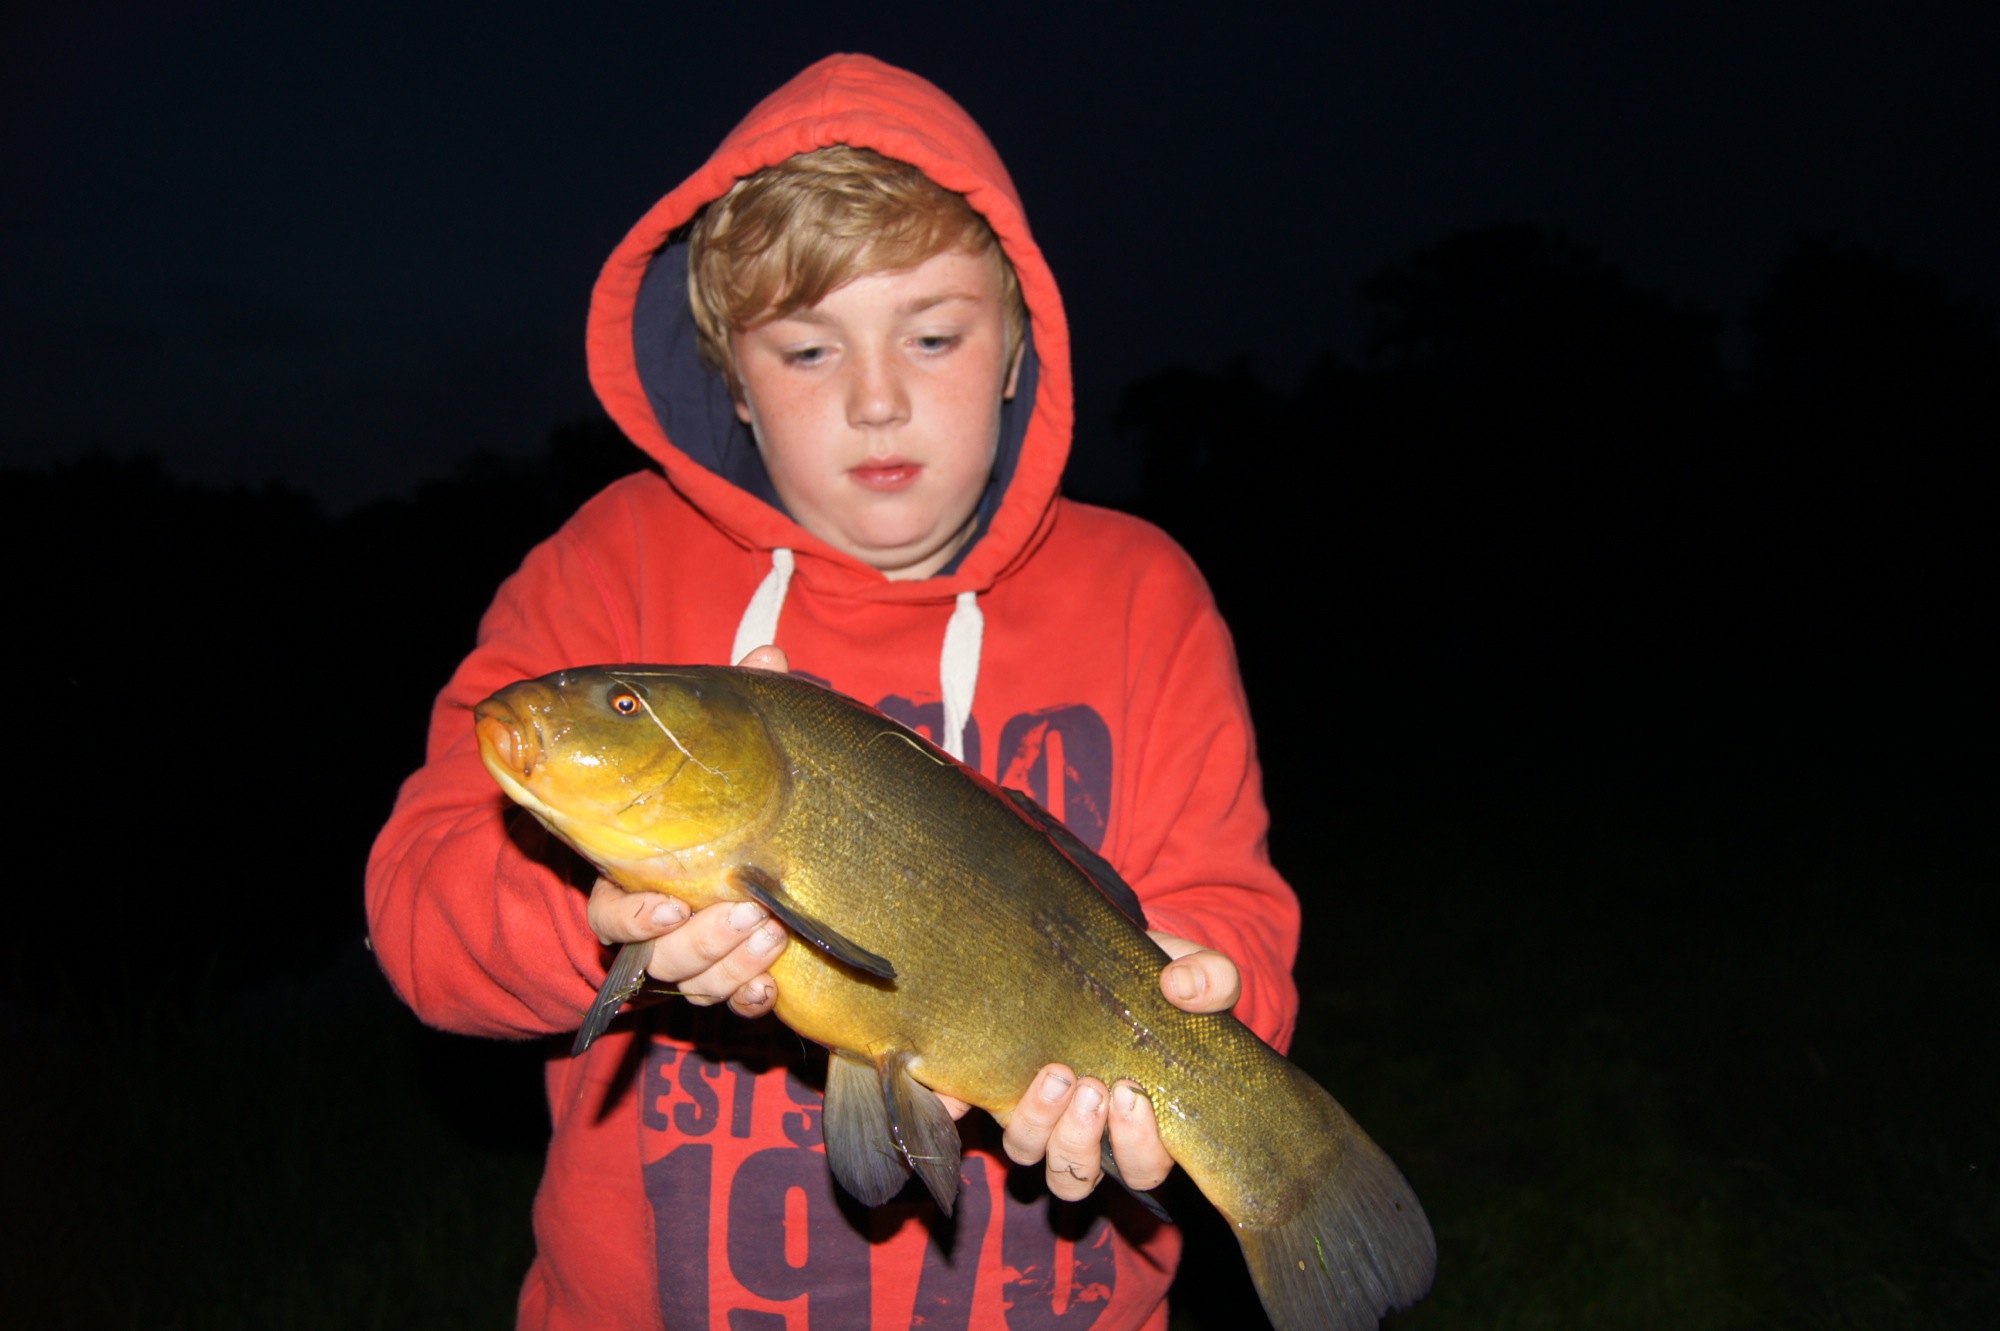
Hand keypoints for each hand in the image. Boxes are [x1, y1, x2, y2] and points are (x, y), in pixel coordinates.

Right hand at [578, 643, 793, 1019]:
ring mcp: (699, 955)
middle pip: (655, 953)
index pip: (608, 909)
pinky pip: (730, 1005)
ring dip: (729, 964)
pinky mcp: (736, 978)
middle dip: (700, 938)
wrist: (791, 854)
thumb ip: (745, 706)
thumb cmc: (733, 792)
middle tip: (750, 908)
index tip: (667, 904)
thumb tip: (769, 655)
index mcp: (641, 870)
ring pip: (692, 983)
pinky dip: (749, 998)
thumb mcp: (736, 750)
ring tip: (773, 932)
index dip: (631, 914)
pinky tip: (773, 987)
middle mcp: (662, 921)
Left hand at [996, 933, 1239, 1200]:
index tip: (1131, 1095)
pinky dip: (965, 1104)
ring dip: (1038, 1124)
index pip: (1143, 1168)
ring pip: (1027, 1154)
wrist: (1101, 954)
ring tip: (1054, 1075)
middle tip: (1090, 1088)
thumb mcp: (1191, 969)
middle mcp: (1086, 1131)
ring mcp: (1039, 1112)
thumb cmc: (1155, 978)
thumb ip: (1208, 978)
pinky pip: (973, 1112)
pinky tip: (971, 1079)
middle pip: (1077, 1177)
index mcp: (1141, 1121)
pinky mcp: (997, 1087)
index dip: (1138, 1147)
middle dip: (1080, 1139)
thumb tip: (1183, 990)